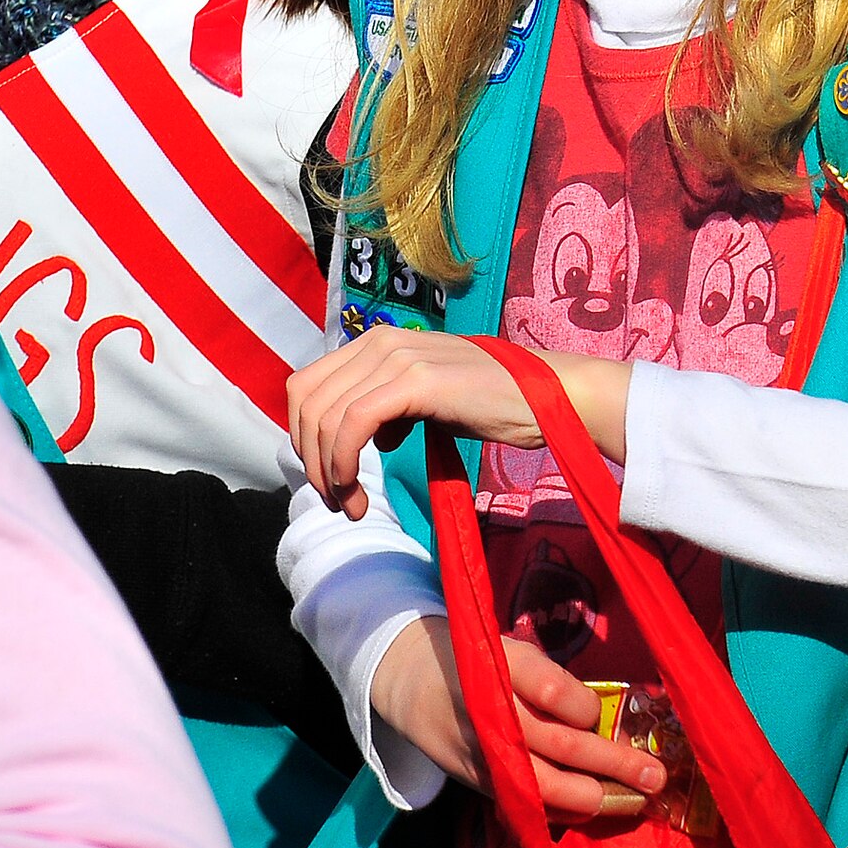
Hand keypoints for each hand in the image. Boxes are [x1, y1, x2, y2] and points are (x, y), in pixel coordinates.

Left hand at [288, 327, 542, 519]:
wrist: (545, 395)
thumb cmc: (490, 401)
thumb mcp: (424, 397)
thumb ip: (386, 405)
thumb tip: (357, 433)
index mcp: (375, 341)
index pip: (305, 386)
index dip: (302, 436)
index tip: (325, 477)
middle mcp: (379, 341)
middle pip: (305, 403)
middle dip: (310, 461)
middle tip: (336, 501)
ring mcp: (396, 356)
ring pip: (326, 417)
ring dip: (327, 473)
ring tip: (351, 507)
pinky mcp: (415, 380)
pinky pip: (354, 424)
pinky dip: (344, 464)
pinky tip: (358, 494)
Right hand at [371, 617, 666, 817]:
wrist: (413, 680)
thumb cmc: (480, 660)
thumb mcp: (510, 650)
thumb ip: (550, 680)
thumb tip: (605, 718)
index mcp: (499, 667)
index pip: (551, 690)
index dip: (584, 706)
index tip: (600, 711)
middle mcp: (492, 713)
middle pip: (560, 744)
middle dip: (613, 763)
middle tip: (656, 775)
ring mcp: (484, 753)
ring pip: (546, 785)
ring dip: (596, 796)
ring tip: (635, 799)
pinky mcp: (480, 782)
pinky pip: (529, 801)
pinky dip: (565, 809)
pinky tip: (595, 807)